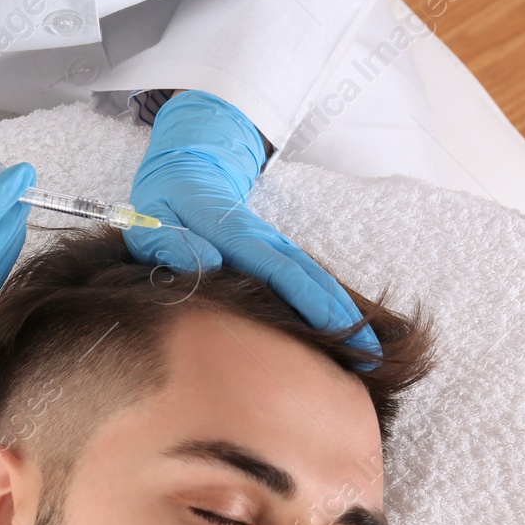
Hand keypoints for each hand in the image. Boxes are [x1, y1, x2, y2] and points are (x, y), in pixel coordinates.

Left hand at [123, 90, 381, 361]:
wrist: (187, 169)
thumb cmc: (165, 203)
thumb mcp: (152, 220)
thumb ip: (167, 243)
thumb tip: (203, 265)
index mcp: (235, 234)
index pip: (282, 271)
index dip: (313, 301)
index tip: (341, 329)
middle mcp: (264, 241)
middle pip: (311, 279)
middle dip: (343, 315)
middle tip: (373, 355)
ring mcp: (272, 248)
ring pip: (313, 281)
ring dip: (342, 313)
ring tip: (369, 351)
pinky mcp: (273, 256)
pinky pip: (302, 282)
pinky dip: (324, 306)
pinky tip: (339, 335)